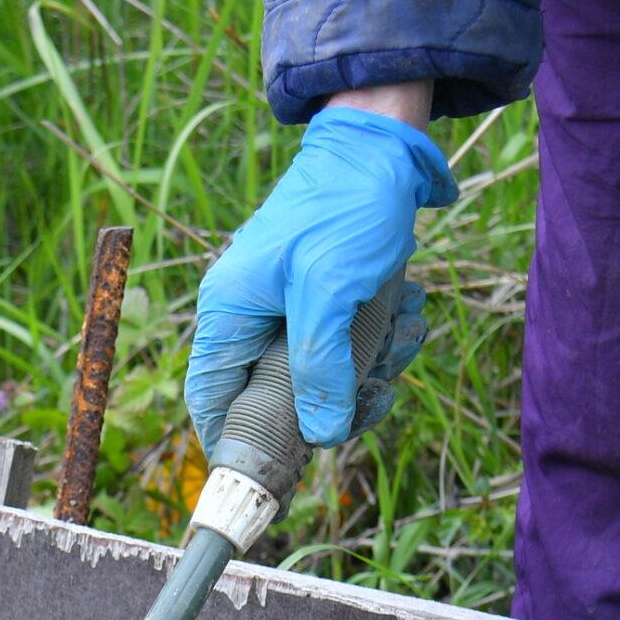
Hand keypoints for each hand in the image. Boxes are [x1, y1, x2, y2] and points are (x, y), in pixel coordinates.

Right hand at [186, 102, 455, 455]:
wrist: (383, 145)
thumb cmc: (346, 208)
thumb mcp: (330, 293)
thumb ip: (320, 367)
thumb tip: (319, 437)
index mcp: (229, 310)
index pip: (210, 397)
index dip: (233, 441)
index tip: (275, 474)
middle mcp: (250, 313)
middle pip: (276, 397)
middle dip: (333, 401)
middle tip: (376, 391)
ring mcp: (287, 308)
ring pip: (321, 377)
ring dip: (370, 369)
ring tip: (404, 330)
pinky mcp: (323, 300)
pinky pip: (346, 347)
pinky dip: (381, 341)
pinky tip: (409, 310)